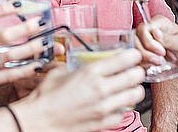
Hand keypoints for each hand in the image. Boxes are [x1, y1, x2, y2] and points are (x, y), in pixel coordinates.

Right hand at [0, 2, 47, 103]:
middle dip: (24, 29)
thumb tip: (11, 20)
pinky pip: (9, 74)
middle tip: (39, 23)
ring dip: (29, 48)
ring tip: (44, 43)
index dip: (2, 9)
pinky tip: (37, 65)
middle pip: (2, 36)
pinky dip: (25, 69)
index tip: (19, 4)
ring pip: (9, 55)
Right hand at [13, 49, 144, 131]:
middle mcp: (101, 88)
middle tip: (133, 70)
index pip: (125, 59)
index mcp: (90, 72)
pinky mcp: (105, 122)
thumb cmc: (46, 97)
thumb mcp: (59, 72)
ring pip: (136, 95)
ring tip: (127, 87)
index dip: (133, 55)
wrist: (40, 119)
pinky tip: (114, 103)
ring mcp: (105, 107)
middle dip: (137, 71)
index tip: (133, 55)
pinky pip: (124, 113)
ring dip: (133, 89)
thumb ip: (75, 67)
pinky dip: (122, 107)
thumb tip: (82, 65)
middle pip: (136, 76)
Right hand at [136, 15, 177, 67]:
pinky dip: (142, 63)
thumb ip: (169, 39)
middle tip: (159, 60)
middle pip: (135, 38)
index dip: (149, 42)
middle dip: (145, 52)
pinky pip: (135, 56)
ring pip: (133, 47)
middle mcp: (148, 29)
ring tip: (157, 63)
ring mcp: (142, 39)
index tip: (162, 52)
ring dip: (143, 58)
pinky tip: (152, 66)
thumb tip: (155, 33)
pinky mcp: (141, 50)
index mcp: (158, 22)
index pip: (144, 28)